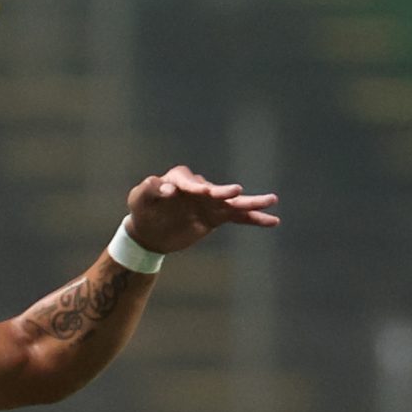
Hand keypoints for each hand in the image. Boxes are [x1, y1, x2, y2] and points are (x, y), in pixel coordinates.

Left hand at [122, 164, 280, 254]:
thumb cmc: (143, 209)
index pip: (187, 182)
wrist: (150, 232)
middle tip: (236, 191)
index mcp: (178, 179)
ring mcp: (210, 202)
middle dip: (224, 191)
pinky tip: (273, 220)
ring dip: (251, 202)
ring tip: (272, 200)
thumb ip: (149, 189)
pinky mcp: (216, 217)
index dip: (193, 187)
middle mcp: (199, 187)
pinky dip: (254, 219)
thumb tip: (167, 189)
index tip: (199, 193)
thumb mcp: (139, 198)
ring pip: (233, 203)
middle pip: (215, 190)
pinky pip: (238, 217)